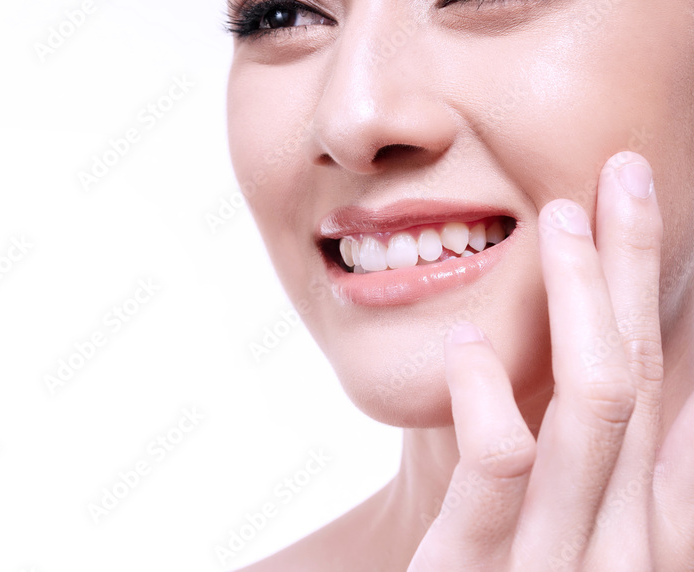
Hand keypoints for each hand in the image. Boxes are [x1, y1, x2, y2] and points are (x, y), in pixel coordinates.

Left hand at [407, 151, 693, 570]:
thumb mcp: (544, 523)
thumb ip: (583, 458)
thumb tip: (628, 368)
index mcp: (641, 524)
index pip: (669, 388)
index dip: (663, 297)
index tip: (645, 219)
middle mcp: (620, 543)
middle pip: (644, 378)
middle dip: (637, 268)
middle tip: (621, 175)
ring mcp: (554, 561)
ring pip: (597, 411)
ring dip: (584, 299)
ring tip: (558, 217)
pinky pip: (500, 476)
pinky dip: (490, 399)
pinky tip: (468, 345)